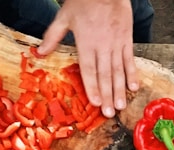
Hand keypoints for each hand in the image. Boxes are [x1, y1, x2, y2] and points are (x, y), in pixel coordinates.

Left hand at [38, 0, 139, 117]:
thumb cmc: (83, 1)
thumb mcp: (64, 16)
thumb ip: (53, 36)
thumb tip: (40, 53)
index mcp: (86, 42)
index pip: (89, 69)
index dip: (92, 87)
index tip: (95, 102)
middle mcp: (103, 46)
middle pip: (105, 75)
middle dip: (107, 95)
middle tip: (109, 113)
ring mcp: (117, 44)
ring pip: (118, 71)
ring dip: (120, 90)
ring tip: (120, 106)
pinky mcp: (127, 40)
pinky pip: (130, 60)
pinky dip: (132, 74)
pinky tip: (133, 87)